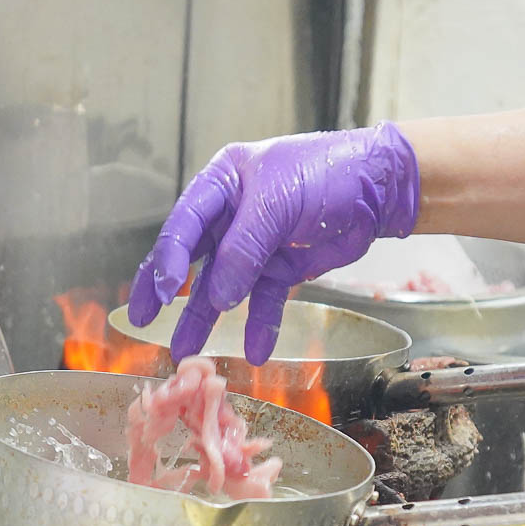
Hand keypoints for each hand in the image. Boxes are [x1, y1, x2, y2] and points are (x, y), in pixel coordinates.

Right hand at [127, 122, 418, 364]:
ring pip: (223, 287)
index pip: (184, 224)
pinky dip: (260, 326)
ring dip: (208, 320)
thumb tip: (219, 299)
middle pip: (191, 258)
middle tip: (144, 321)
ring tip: (187, 353)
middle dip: (166, 291)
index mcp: (222, 185)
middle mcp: (231, 216)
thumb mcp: (278, 203)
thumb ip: (243, 250)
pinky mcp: (282, 269)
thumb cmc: (327, 172)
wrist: (380, 188)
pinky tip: (255, 352)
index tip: (160, 292)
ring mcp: (256, 245)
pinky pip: (264, 302)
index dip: (167, 258)